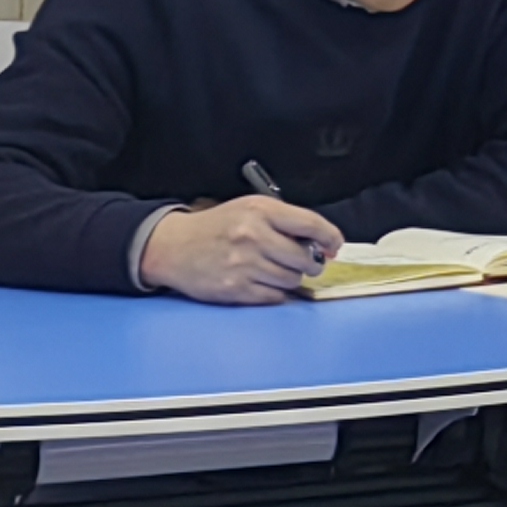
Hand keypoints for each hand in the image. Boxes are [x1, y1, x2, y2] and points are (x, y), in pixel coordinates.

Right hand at [141, 194, 344, 303]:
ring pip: (291, 279)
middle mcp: (253, 236)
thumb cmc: (216, 227)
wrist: (173, 247)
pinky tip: (265, 282)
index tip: (334, 245)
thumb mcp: (250, 209)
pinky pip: (273, 296)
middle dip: (312, 262)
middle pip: (304, 257)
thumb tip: (323, 243)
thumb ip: (286, 221)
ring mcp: (243, 264)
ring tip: (277, 270)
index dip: (330, 237)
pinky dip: (275, 292)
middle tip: (307, 262)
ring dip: (291, 277)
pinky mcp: (234, 289)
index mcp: (260, 211)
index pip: (311, 224)